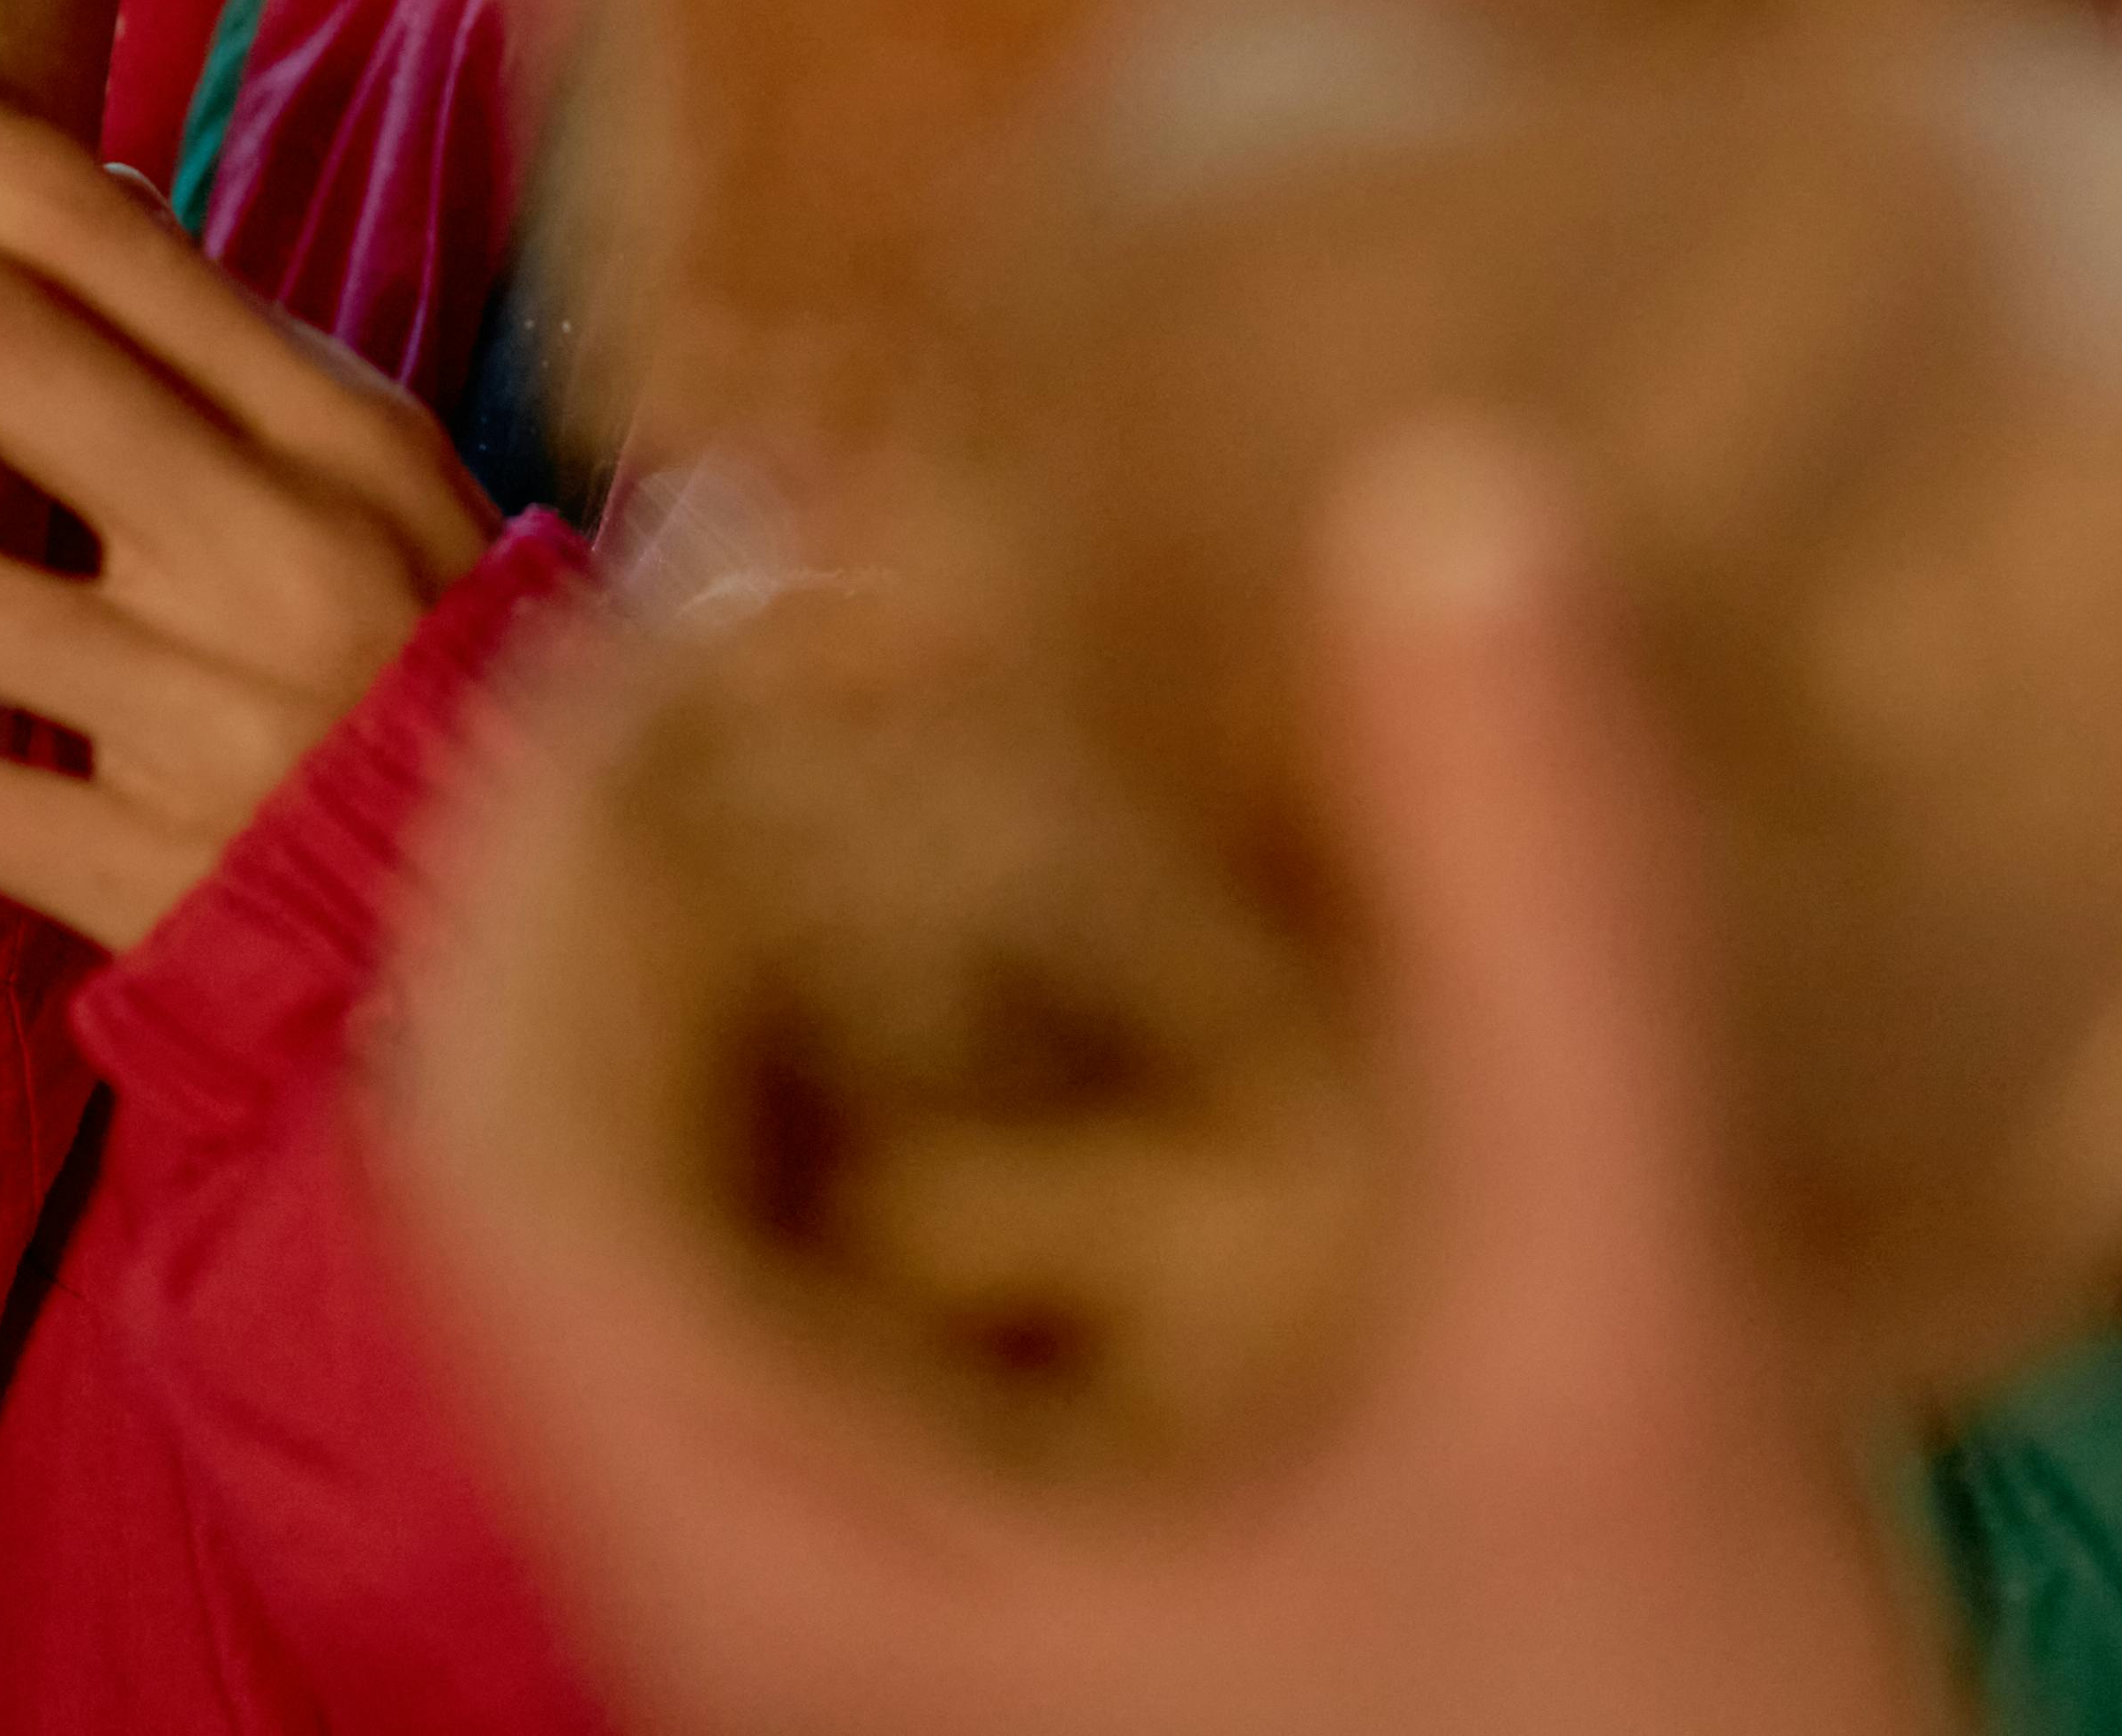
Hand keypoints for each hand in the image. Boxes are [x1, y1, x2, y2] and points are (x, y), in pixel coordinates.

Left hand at [379, 420, 1947, 1735]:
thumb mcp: (1625, 1391)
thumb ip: (1541, 944)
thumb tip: (1446, 500)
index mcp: (772, 1572)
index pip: (495, 1131)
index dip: (571, 821)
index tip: (739, 579)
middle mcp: (789, 1619)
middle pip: (645, 1161)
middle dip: (773, 868)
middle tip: (949, 602)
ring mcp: (928, 1655)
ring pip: (819, 1256)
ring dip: (933, 1004)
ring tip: (1090, 745)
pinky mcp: (1089, 1653)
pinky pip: (982, 1346)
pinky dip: (1063, 1146)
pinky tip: (1244, 1019)